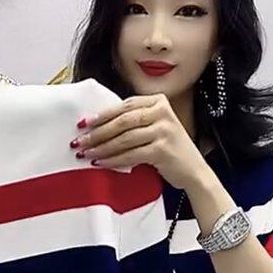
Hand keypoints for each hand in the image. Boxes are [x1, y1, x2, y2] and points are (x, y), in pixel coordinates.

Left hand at [71, 94, 208, 189]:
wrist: (193, 171)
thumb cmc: (169, 150)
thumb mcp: (154, 128)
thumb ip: (134, 122)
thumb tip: (97, 126)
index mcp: (158, 102)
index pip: (124, 106)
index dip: (101, 115)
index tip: (82, 124)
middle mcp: (162, 112)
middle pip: (122, 121)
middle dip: (97, 133)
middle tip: (79, 141)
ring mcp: (164, 130)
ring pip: (124, 138)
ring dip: (102, 147)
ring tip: (86, 154)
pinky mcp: (162, 150)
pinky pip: (131, 155)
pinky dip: (114, 160)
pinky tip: (101, 163)